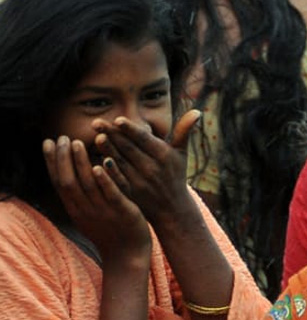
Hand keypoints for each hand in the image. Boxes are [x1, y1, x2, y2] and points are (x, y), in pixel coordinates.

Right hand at [42, 135, 149, 261]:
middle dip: (62, 158)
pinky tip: (99, 165)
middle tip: (61, 137)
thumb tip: (71, 175)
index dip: (51, 162)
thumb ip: (81, 196)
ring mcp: (101, 210)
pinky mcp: (120, 211)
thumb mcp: (89, 213)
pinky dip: (103, 179)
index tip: (47, 142)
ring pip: (86, 184)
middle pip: (68, 181)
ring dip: (80, 163)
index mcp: (75, 208)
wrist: (127, 255)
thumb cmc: (109, 231)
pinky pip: (109, 193)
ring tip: (77, 143)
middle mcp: (84, 209)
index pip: (58, 181)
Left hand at [93, 110, 202, 227]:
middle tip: (97, 123)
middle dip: (112, 135)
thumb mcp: (182, 153)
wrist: (171, 208)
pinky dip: (106, 171)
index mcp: (163, 155)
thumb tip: (197, 111)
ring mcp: (139, 182)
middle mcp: (151, 168)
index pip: (144, 139)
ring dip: (106, 149)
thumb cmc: (175, 175)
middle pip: (128, 148)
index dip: (131, 129)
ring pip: (120, 162)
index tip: (118, 119)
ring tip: (96, 136)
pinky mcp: (129, 193)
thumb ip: (184, 131)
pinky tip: (94, 161)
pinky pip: (116, 179)